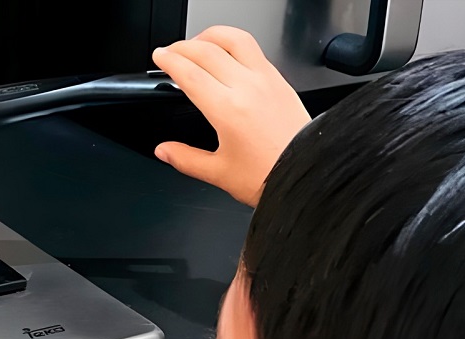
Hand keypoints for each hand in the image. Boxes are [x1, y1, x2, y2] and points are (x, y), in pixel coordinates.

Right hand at [152, 26, 310, 206]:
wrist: (307, 172)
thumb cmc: (270, 174)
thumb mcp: (218, 173)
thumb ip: (185, 159)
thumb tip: (164, 151)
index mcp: (227, 110)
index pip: (190, 73)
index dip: (169, 60)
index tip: (160, 57)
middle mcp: (247, 88)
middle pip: (207, 50)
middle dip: (183, 46)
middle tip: (171, 51)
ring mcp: (266, 79)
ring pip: (234, 39)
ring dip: (211, 35)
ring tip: (198, 43)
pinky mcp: (279, 80)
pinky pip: (254, 49)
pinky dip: (233, 43)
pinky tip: (226, 54)